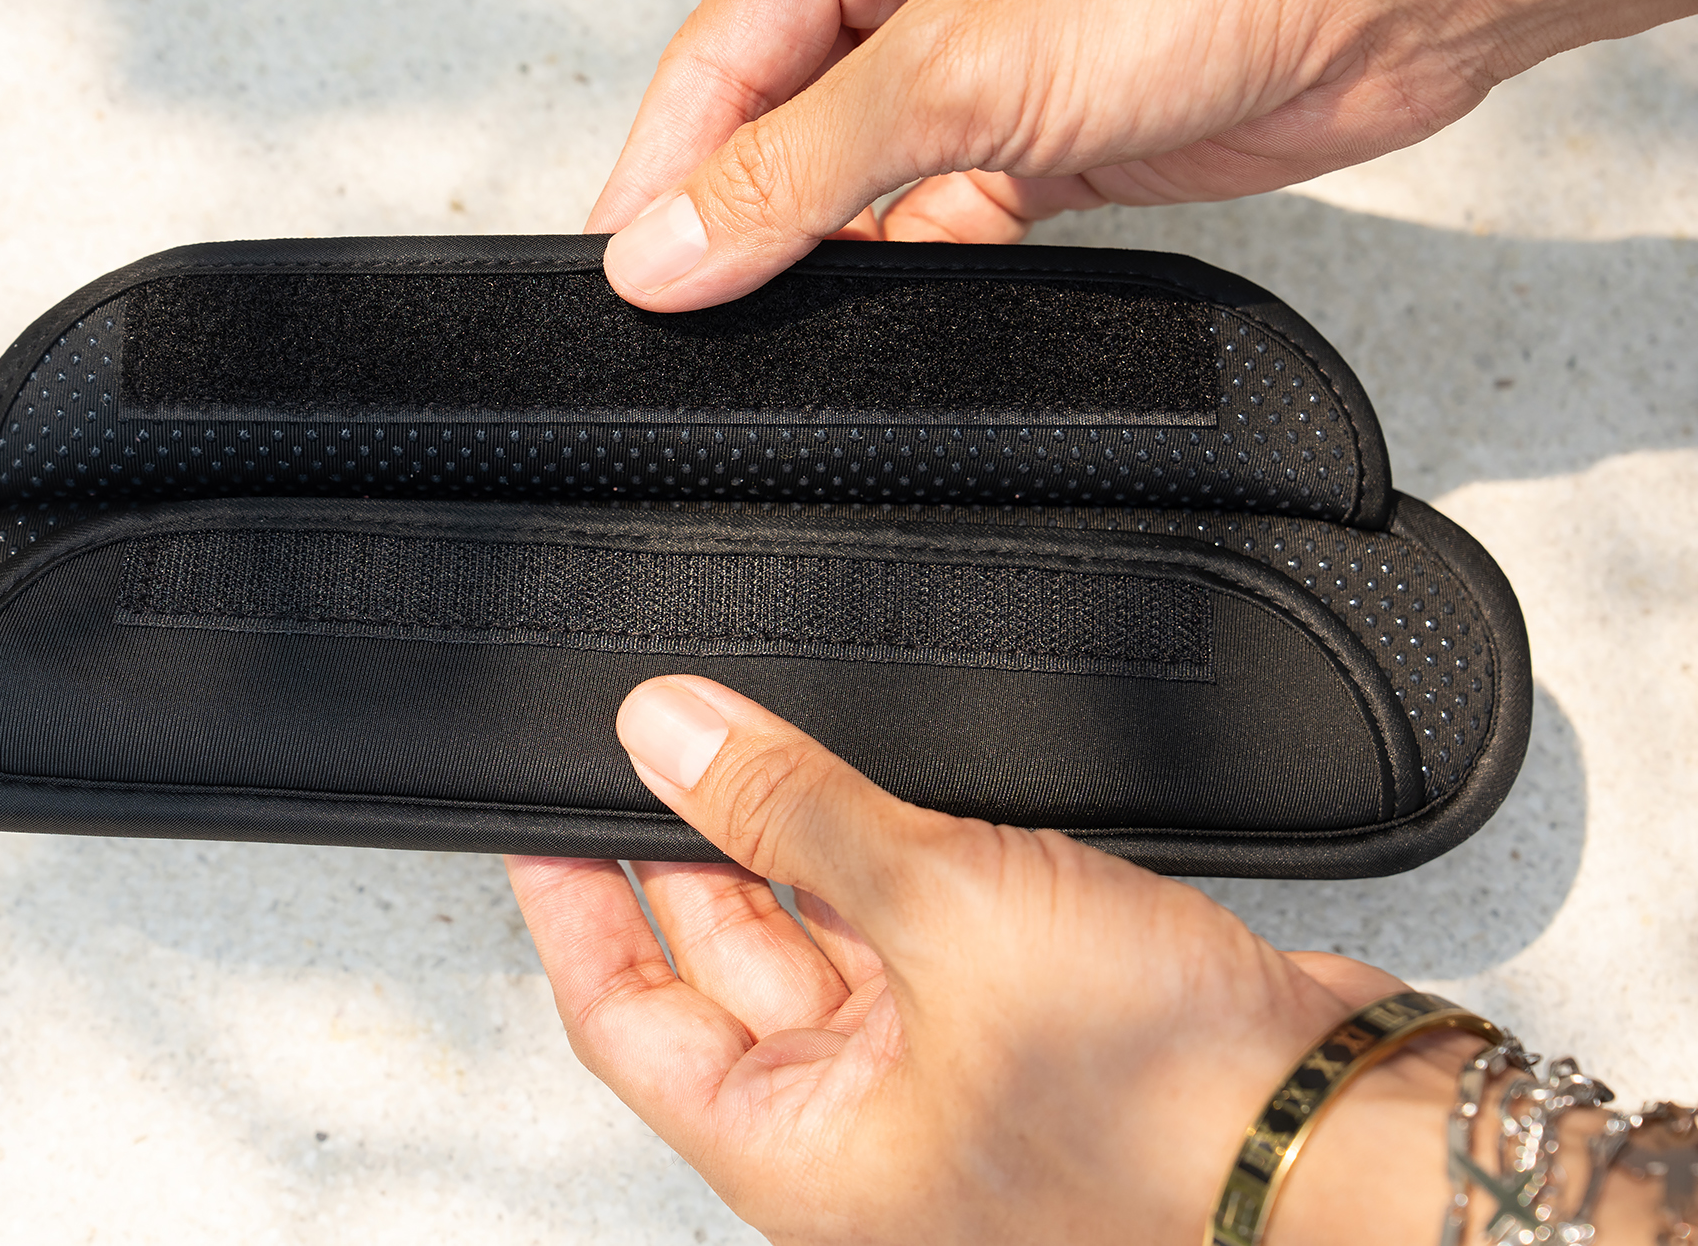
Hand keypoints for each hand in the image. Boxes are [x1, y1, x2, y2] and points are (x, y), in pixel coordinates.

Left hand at [506, 675, 1486, 1244]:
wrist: (1352, 1128)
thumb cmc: (1168, 1104)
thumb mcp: (942, 914)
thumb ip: (791, 815)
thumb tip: (668, 734)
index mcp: (806, 1156)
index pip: (627, 1021)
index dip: (573, 911)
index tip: (539, 817)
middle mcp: (866, 1130)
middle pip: (725, 971)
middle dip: (691, 850)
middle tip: (658, 738)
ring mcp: (949, 1075)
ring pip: (826, 939)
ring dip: (794, 841)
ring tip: (755, 737)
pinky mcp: (1026, 1021)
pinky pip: (920, 925)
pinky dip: (894, 854)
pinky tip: (884, 782)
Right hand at [591, 0, 1697, 309]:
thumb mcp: (958, 60)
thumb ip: (798, 166)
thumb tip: (669, 245)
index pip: (721, 52)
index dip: (665, 164)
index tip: (629, 269)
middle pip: (784, 121)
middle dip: (744, 215)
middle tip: (694, 315)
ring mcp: (992, 69)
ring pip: (865, 184)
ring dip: (833, 254)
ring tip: (785, 324)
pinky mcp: (1057, 144)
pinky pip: (948, 224)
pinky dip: (921, 274)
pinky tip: (896, 311)